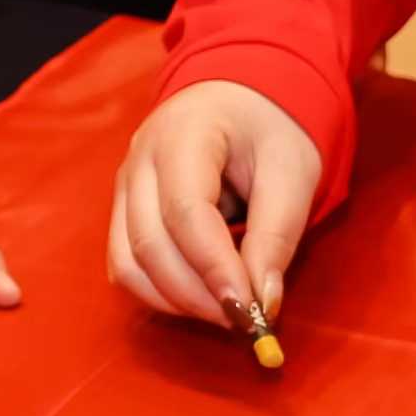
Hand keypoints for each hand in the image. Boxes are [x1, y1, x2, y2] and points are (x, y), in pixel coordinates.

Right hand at [106, 81, 323, 337]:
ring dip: (176, 301)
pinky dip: (159, 292)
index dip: (215, 268)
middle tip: (245, 320)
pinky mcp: (123, 209)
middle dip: (197, 295)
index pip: (186, 212)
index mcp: (183, 133)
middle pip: (149, 244)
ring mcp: (124, 184)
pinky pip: (125, 264)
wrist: (241, 95)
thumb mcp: (292, 171)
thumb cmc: (271, 127)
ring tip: (226, 312)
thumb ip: (276, 235)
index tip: (250, 310)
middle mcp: (139, 159)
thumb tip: (264, 304)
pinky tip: (201, 298)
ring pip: (128, 263)